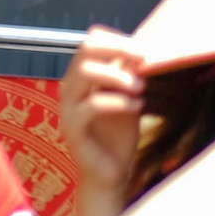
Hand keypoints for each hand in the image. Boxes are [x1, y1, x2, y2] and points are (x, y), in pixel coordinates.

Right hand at [60, 26, 146, 198]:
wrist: (109, 175)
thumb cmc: (118, 137)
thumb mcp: (128, 99)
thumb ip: (130, 76)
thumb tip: (147, 50)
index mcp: (81, 76)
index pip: (91, 40)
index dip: (118, 40)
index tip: (146, 50)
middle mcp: (70, 86)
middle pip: (86, 49)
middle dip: (118, 49)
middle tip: (144, 60)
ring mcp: (67, 106)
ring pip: (86, 72)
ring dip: (118, 75)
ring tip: (141, 87)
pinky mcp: (72, 128)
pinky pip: (92, 105)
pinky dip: (119, 102)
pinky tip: (138, 106)